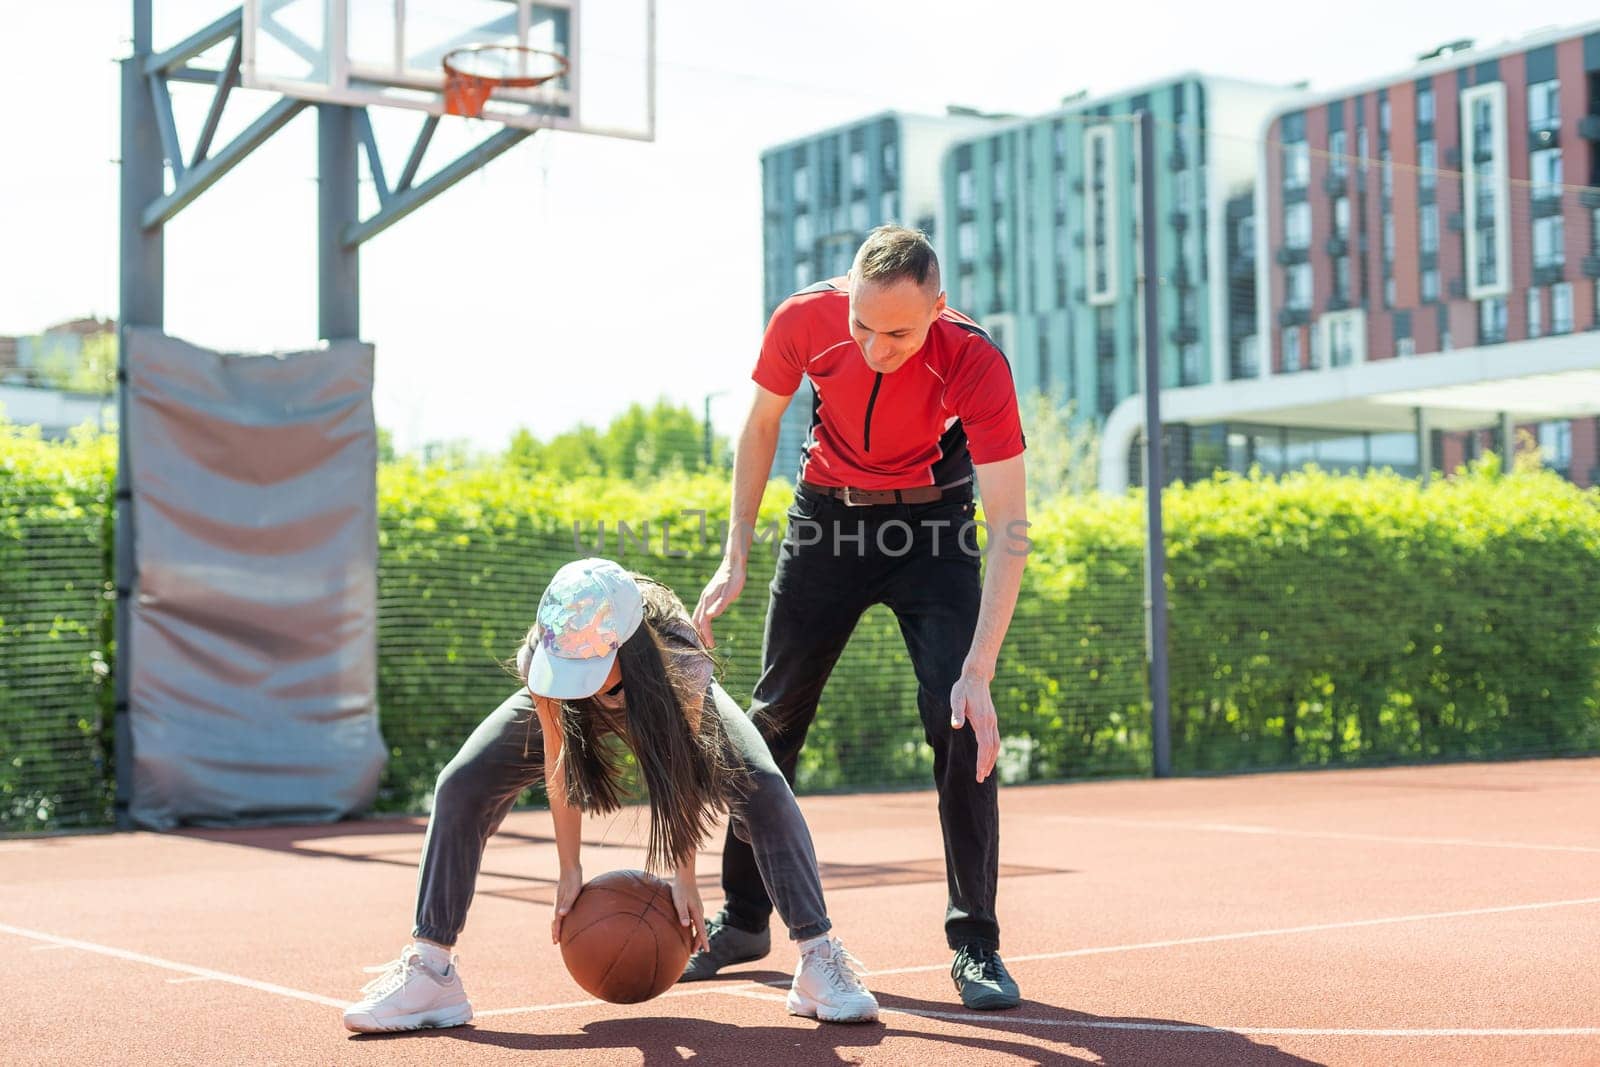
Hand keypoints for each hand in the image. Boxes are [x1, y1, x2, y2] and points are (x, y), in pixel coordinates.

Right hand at [551, 865, 583, 943]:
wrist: (570, 866)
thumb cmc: (573, 879)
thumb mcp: (572, 891)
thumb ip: (567, 903)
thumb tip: (560, 915)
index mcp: (559, 904)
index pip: (556, 921)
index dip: (556, 931)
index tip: (555, 942)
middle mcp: (558, 903)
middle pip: (555, 920)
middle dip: (554, 930)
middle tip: (555, 941)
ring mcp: (561, 899)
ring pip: (557, 915)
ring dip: (557, 924)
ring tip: (558, 931)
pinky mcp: (565, 895)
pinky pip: (562, 909)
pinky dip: (562, 915)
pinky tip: (566, 916)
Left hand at [669, 867, 708, 952]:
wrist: (685, 877)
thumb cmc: (680, 889)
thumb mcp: (679, 902)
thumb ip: (682, 913)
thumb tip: (686, 925)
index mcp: (697, 913)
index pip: (702, 930)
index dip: (704, 941)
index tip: (707, 951)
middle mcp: (699, 912)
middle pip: (701, 930)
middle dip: (699, 941)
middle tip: (695, 952)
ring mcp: (697, 909)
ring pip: (699, 926)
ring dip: (697, 935)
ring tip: (693, 945)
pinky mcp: (694, 906)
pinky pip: (696, 921)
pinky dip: (695, 928)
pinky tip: (690, 930)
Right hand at [692, 555, 745, 647]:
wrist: (734, 562)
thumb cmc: (734, 578)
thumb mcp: (730, 593)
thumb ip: (720, 604)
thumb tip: (710, 616)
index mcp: (708, 599)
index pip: (704, 621)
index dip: (706, 634)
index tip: (710, 646)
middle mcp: (704, 598)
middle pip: (697, 619)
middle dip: (699, 633)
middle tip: (705, 647)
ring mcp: (706, 596)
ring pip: (698, 615)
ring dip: (700, 627)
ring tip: (704, 638)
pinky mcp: (710, 594)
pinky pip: (702, 610)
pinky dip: (702, 619)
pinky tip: (707, 622)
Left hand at [949, 668, 1000, 783]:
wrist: (976, 677)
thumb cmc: (963, 688)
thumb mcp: (957, 698)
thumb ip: (957, 712)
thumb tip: (956, 725)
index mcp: (982, 720)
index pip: (985, 746)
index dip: (982, 761)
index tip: (979, 774)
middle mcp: (990, 723)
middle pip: (992, 749)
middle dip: (987, 765)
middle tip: (980, 779)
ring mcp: (992, 721)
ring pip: (996, 745)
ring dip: (991, 759)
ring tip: (985, 772)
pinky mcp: (991, 720)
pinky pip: (995, 739)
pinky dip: (992, 751)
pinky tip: (987, 756)